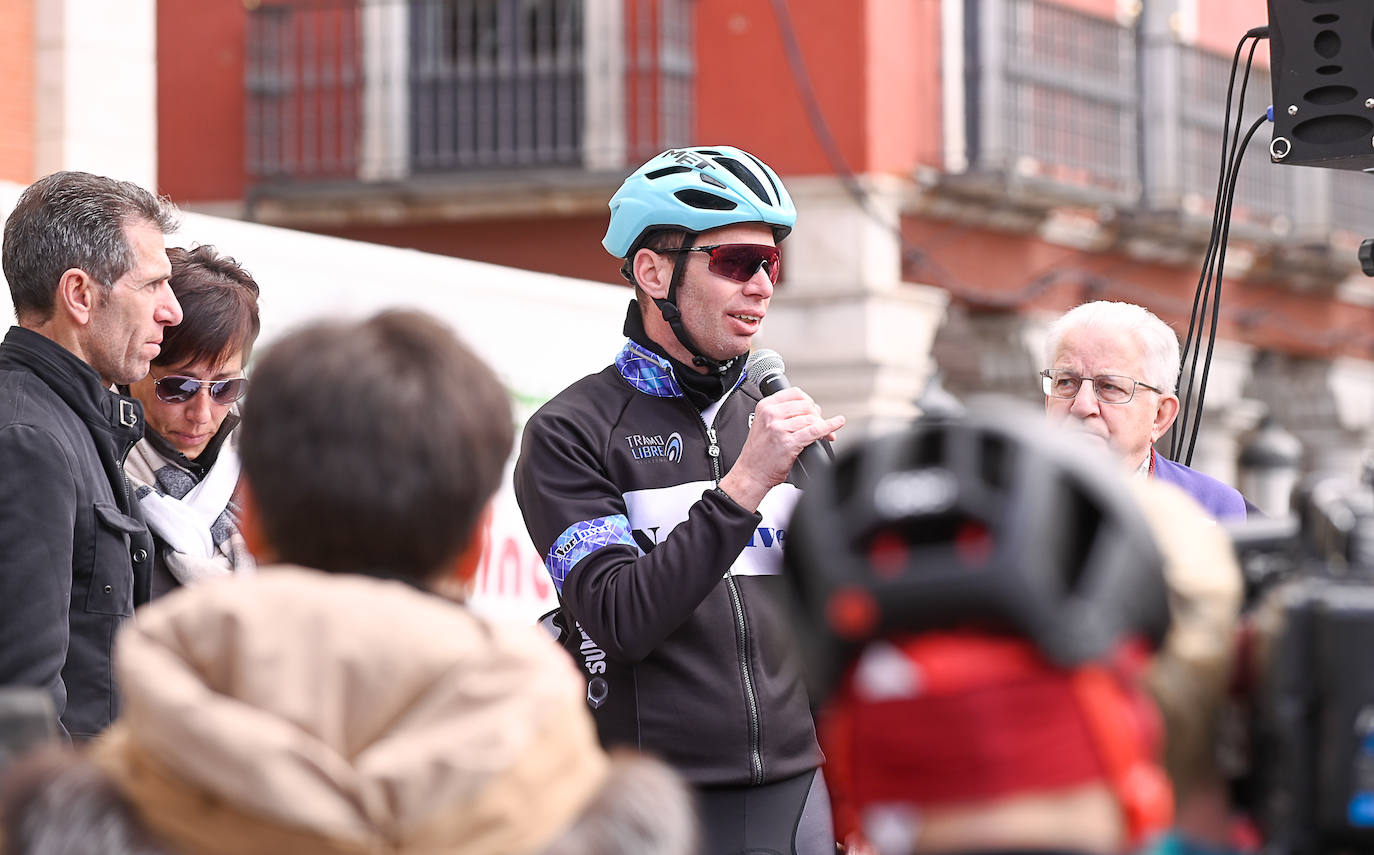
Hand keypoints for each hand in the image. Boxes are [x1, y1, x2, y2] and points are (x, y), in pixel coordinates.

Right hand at [718, 387, 844, 510]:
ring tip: (826, 434)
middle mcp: (770, 414)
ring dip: (823, 426)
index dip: (809, 402)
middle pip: (806, 405)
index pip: (795, 393)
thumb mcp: (764, 424)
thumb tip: (811, 411)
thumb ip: (782, 414)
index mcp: (765, 406)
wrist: (751, 473)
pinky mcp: (788, 443)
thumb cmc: (759, 453)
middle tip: (820, 426)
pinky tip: (837, 423)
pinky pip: (815, 431)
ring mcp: (778, 428)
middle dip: (817, 415)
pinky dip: (829, 426)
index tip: (813, 412)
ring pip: (811, 419)